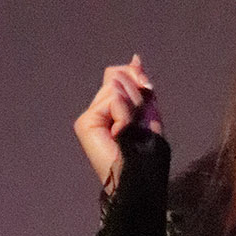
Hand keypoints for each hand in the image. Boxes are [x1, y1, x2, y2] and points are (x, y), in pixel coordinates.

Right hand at [72, 54, 163, 192]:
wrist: (139, 177)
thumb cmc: (147, 153)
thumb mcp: (148, 111)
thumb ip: (139, 85)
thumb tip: (135, 58)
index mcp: (113, 106)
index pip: (119, 73)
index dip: (136, 75)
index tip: (149, 88)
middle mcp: (98, 109)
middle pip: (116, 76)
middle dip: (137, 94)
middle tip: (140, 121)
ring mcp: (90, 116)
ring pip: (115, 86)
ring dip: (133, 106)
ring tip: (131, 130)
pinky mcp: (85, 123)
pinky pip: (113, 101)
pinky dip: (125, 115)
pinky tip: (122, 133)